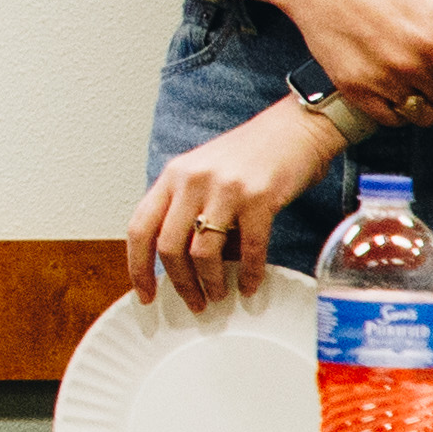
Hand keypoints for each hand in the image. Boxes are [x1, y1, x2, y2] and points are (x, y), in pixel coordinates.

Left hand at [132, 101, 345, 307]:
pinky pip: (249, 249)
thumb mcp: (204, 173)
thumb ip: (188, 208)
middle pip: (168, 247)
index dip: (138, 266)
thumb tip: (184, 262)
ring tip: (219, 295)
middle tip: (193, 302)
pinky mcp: (259, 198)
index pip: (140, 227)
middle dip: (180, 283)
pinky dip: (248, 274)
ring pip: (202, 252)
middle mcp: (191, 181)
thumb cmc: (250, 154)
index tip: (146, 294)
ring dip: (210, 282)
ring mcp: (224, 189)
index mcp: (172, 176)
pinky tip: (249, 285)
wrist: (294, 128)